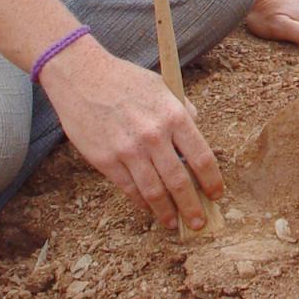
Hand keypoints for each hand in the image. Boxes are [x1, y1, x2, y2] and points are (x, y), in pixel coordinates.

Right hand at [40, 37, 223, 230]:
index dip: (212, 181)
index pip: (202, 158)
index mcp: (174, 116)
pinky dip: (141, 203)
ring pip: (154, 192)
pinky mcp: (105, 160)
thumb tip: (197, 135)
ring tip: (174, 223)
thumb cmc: (126, 80)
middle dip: (193, 207)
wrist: (81, 75)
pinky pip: (129, 189)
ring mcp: (128, 150)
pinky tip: (149, 208)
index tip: (216, 194)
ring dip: (167, 212)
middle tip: (200, 222)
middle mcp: (154, 136)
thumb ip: (182, 112)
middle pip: (180, 182)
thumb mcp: (163, 88)